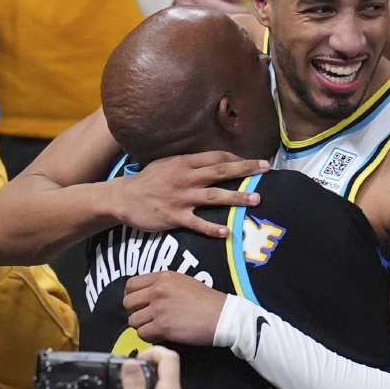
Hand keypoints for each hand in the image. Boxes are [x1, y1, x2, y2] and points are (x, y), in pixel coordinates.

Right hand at [111, 151, 267, 238]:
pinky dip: (211, 228)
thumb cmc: (148, 180)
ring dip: (236, 198)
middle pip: (220, 172)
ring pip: (214, 196)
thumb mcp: (167, 163)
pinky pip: (197, 223)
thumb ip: (189, 162)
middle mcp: (185, 178)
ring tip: (256, 200)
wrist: (123, 198)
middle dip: (245, 170)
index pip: (215, 156)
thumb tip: (212, 161)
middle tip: (266, 169)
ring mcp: (181, 198)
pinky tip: (226, 232)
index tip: (254, 160)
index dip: (236, 158)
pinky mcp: (174, 216)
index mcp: (184, 162)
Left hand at [123, 272, 227, 344]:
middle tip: (146, 318)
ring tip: (155, 328)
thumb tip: (147, 295)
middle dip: (135, 312)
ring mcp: (159, 308)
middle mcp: (157, 290)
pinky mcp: (163, 326)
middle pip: (127, 303)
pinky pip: (142, 334)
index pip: (130, 284)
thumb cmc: (207, 300)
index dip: (132, 296)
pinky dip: (149, 337)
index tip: (139, 304)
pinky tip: (161, 335)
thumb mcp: (183, 282)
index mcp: (162, 277)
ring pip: (133, 320)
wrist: (222, 315)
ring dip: (142, 326)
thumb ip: (163, 285)